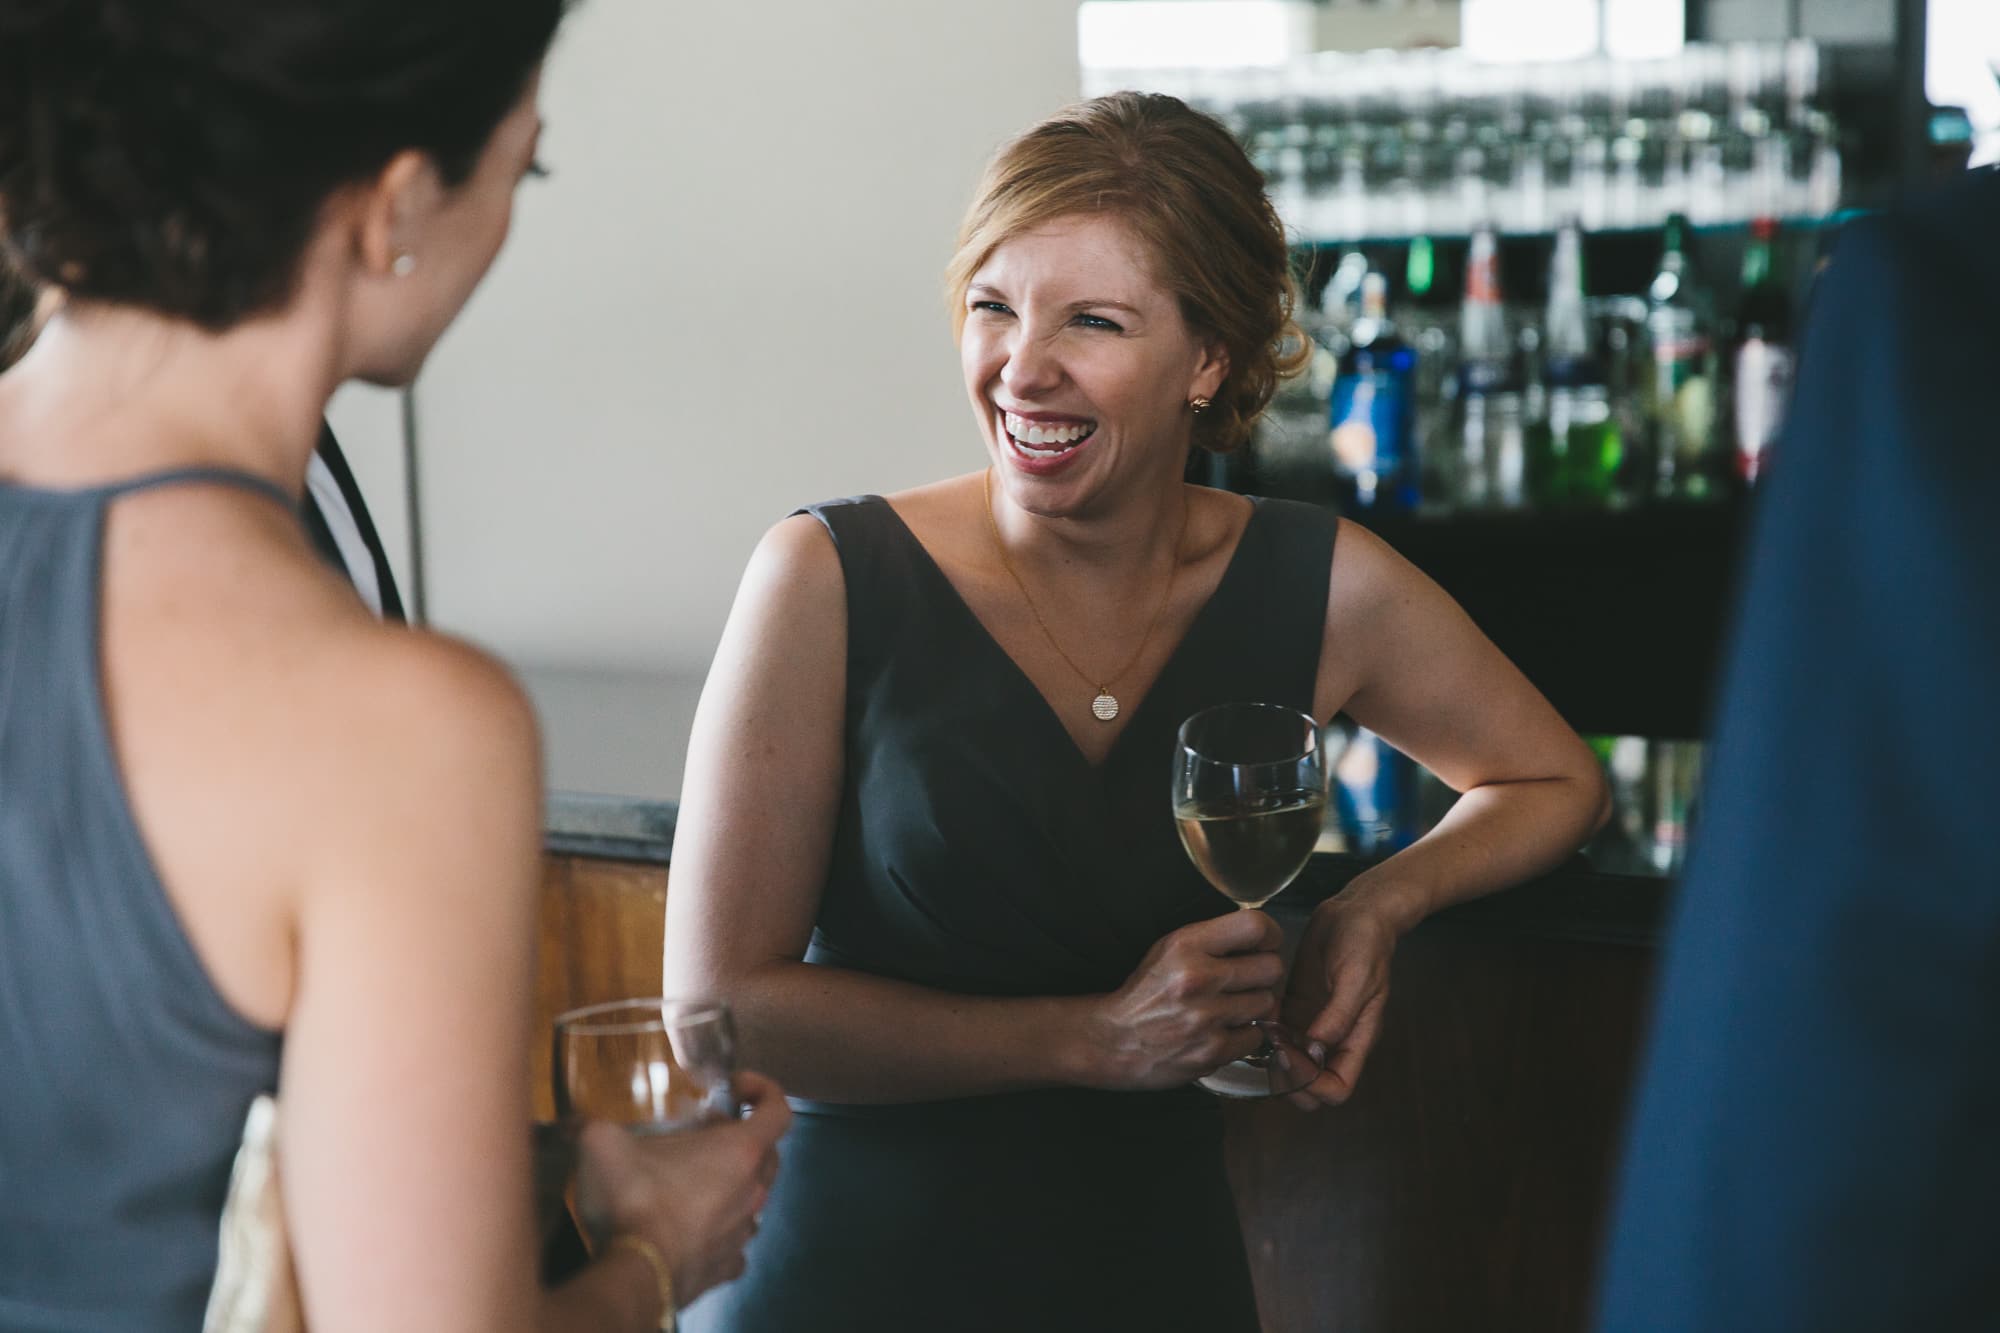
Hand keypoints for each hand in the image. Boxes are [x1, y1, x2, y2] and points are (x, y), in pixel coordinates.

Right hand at [573, 1070, 791, 1306]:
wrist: (638, 1274)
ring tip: (694, 1180)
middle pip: (768, 1153)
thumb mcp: (603, 1144)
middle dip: (741, 1137)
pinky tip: (694, 1227)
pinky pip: (735, 1243)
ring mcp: (744, 1231)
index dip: (765, 1090)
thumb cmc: (635, 1199)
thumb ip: (588, 1125)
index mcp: (740, 1152)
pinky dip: (722, 1230)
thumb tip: (567, 1122)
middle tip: (704, 1132)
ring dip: (733, 1184)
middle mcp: (753, 1190)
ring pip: (753, 1198)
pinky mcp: (727, 1266)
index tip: (736, 1087)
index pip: (779, 1110)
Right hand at [1084, 910, 1285, 1090]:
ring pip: (1267, 1002)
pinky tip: (1222, 1031)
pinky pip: (1256, 1036)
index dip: (1270, 934)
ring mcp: (1206, 1018)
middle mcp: (1198, 979)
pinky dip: (1244, 1035)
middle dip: (1262, 973)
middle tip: (1246, 980)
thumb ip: (1213, 940)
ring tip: (1230, 1008)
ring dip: (1253, 1006)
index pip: (1255, 926)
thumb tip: (1263, 939)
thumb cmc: (1146, 993)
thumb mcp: (1169, 949)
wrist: (1113, 1040)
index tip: (1265, 944)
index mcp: (1186, 946)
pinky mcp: (1212, 1051)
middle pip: (1271, 967)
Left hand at [1281, 893, 1401, 1108]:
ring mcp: (1312, 1023)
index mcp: (1356, 1038)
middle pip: (1310, 1084)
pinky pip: (1278, 1032)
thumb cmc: (1366, 942)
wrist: (1356, 911)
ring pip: (1290, 1062)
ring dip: (1273, 1056)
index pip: (1338, 1088)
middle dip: (1288, 1078)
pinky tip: (1261, 1011)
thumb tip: (1315, 1050)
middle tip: (1271, 1050)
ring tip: (1264, 1031)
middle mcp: (1333, 1038)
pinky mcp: (1296, 1006)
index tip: (1292, 1063)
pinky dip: (1267, 1030)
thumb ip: (1338, 1016)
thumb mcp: (1357, 978)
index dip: (1314, 1088)